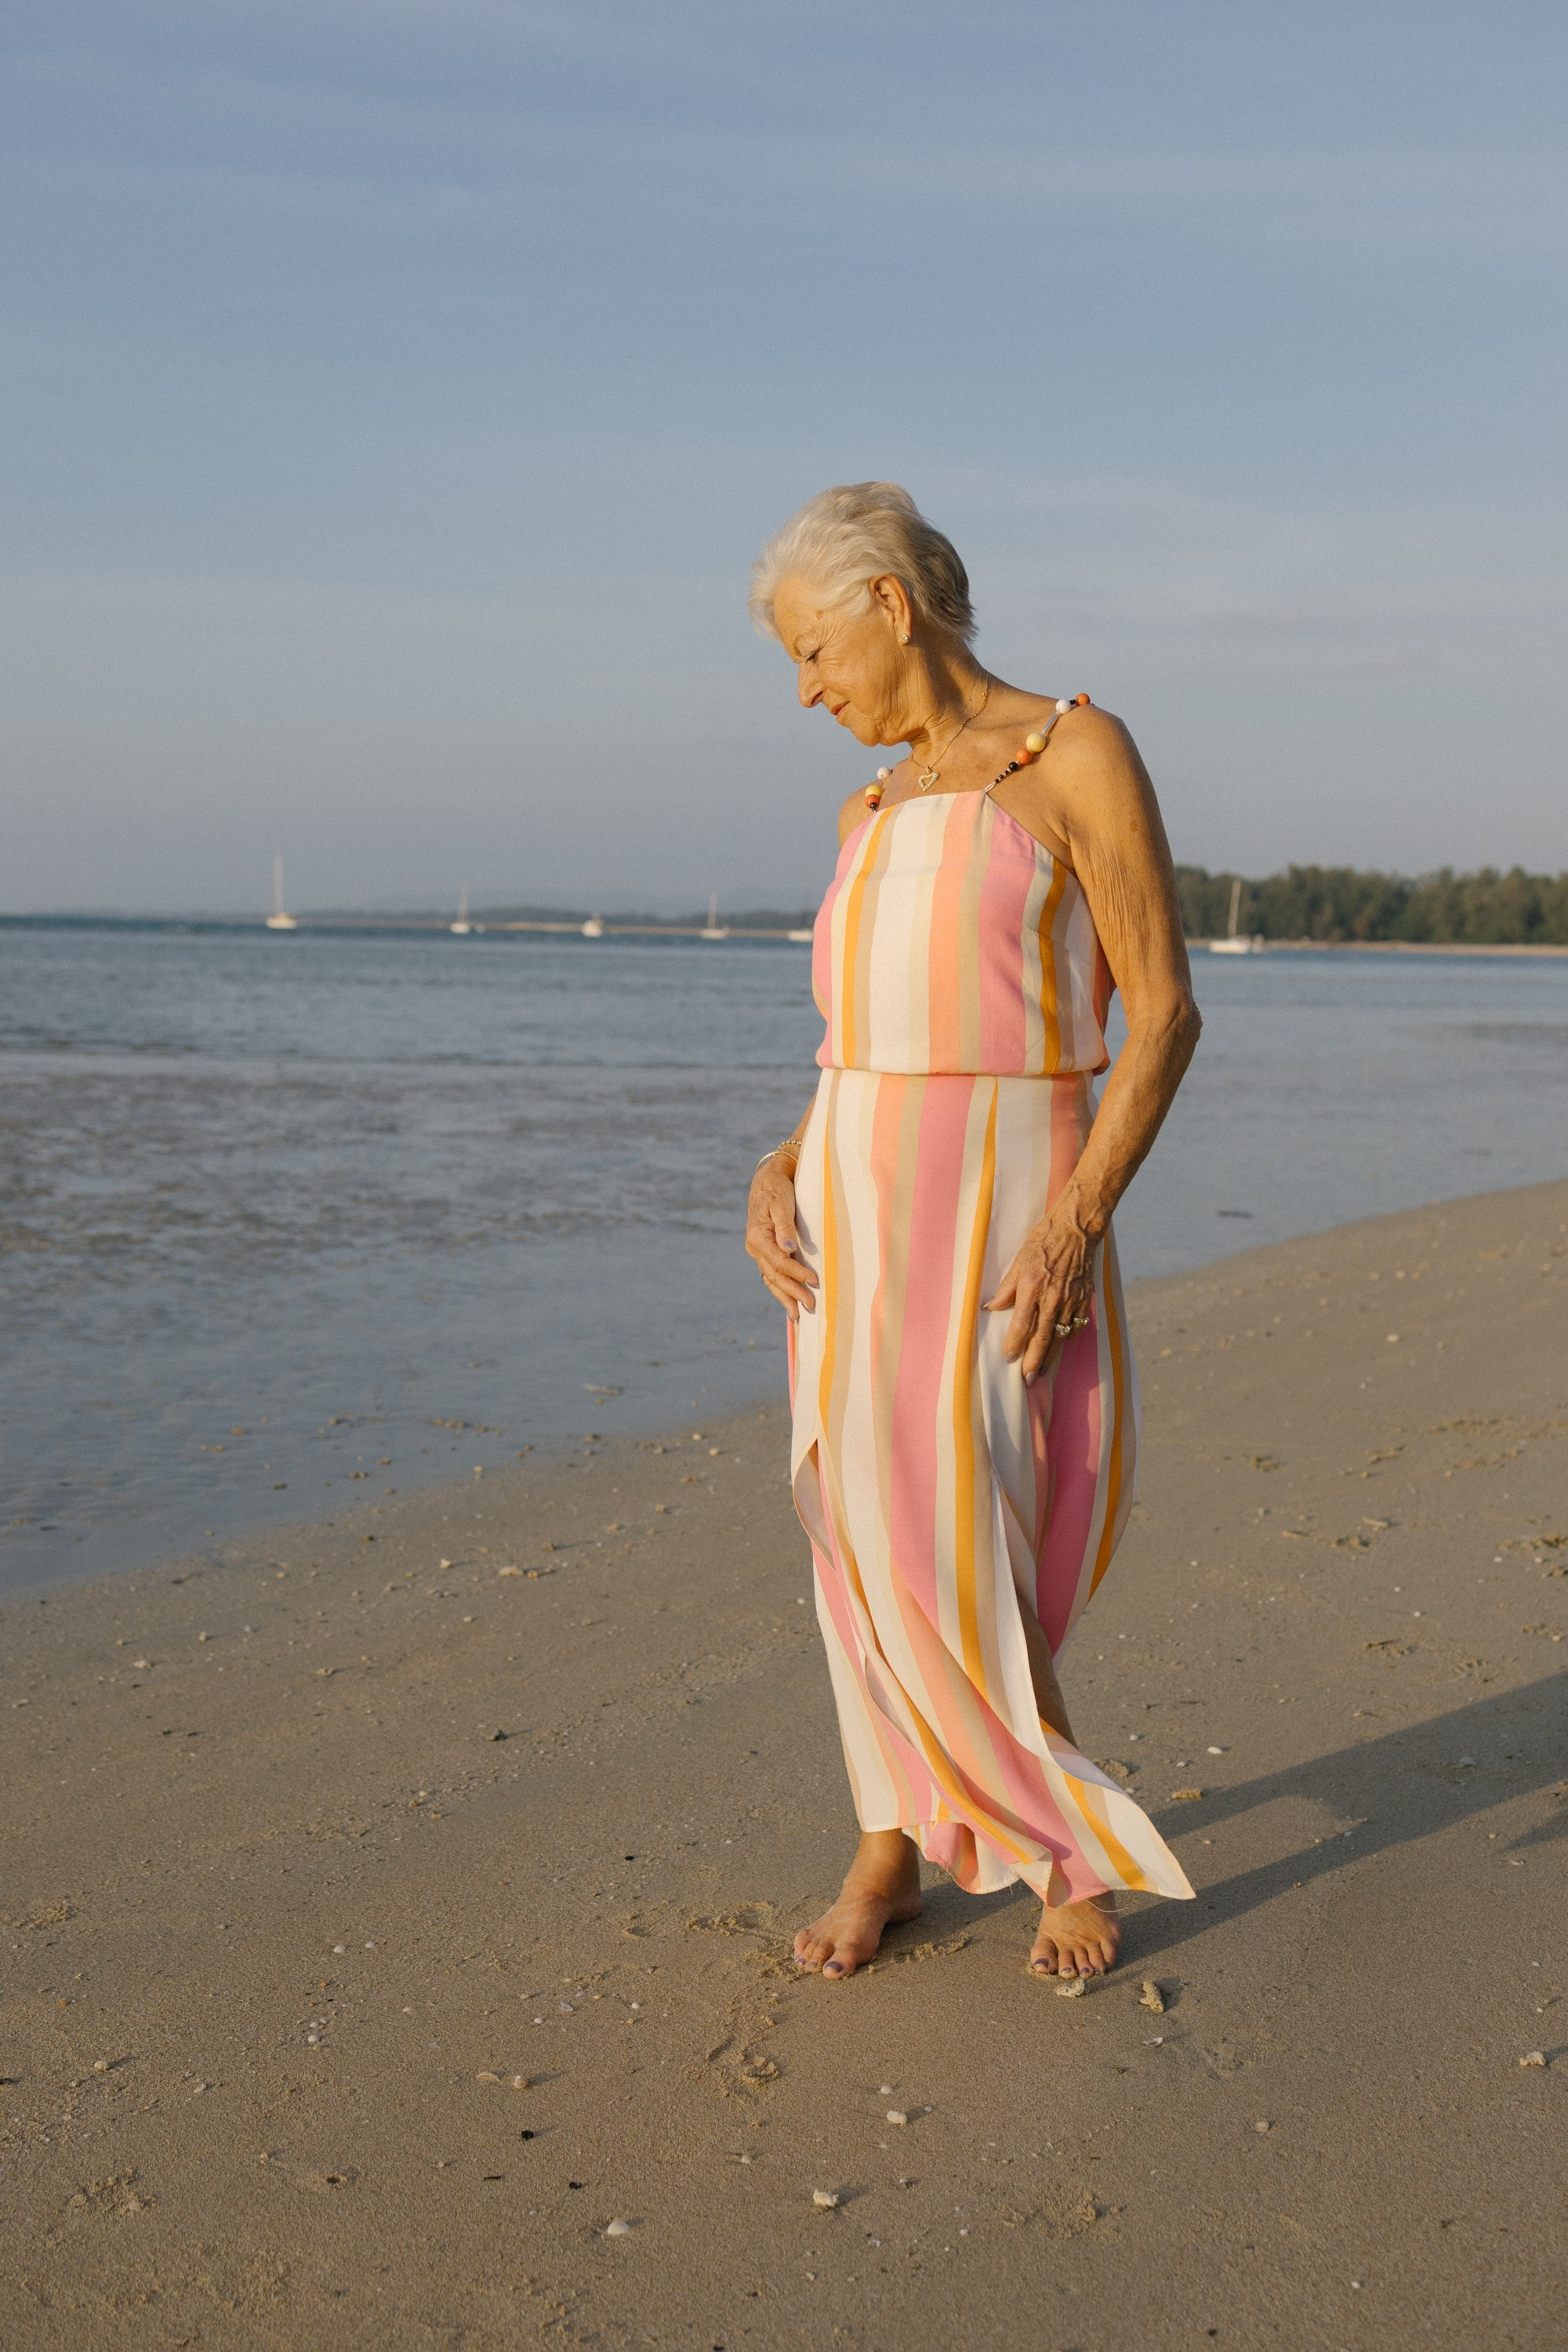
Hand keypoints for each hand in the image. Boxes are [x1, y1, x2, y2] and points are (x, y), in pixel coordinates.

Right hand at [745, 1157, 817, 1320]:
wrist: (767, 1180)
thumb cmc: (777, 1189)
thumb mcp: (781, 1201)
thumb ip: (785, 1225)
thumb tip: (789, 1247)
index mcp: (757, 1236)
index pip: (779, 1261)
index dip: (797, 1273)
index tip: (815, 1282)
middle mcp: (755, 1247)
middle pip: (774, 1276)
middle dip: (793, 1293)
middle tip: (811, 1306)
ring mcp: (758, 1252)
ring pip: (770, 1280)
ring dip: (784, 1297)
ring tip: (797, 1316)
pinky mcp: (764, 1252)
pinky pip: (771, 1275)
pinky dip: (779, 1290)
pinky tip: (788, 1301)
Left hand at [984, 1208, 1096, 1381]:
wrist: (1077, 1230)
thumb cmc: (1044, 1241)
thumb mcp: (1019, 1260)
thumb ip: (1006, 1288)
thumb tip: (991, 1307)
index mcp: (1032, 1286)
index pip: (1022, 1323)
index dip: (1015, 1343)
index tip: (1009, 1359)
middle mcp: (1053, 1297)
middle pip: (1043, 1337)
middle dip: (1033, 1361)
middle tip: (1026, 1380)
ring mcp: (1071, 1300)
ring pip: (1060, 1336)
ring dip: (1050, 1356)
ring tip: (1040, 1371)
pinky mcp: (1084, 1300)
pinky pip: (1075, 1326)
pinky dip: (1066, 1338)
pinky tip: (1059, 1345)